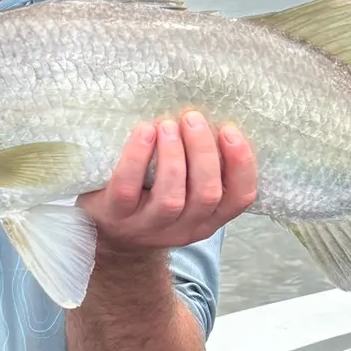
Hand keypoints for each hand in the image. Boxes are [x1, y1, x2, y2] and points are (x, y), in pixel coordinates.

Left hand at [77, 111, 257, 253]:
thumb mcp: (186, 191)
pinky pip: (128, 188)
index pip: (240, 198)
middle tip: (193, 118)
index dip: (241, 164)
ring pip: (171, 197)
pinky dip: (138, 157)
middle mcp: (184, 228)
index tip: (229, 130)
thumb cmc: (153, 198)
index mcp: (208, 218)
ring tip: (168, 125)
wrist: (109, 233)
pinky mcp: (116, 216)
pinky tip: (145, 131)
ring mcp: (149, 226)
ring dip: (173, 156)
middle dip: (203, 152)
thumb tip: (212, 117)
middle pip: (206, 194)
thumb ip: (201, 166)